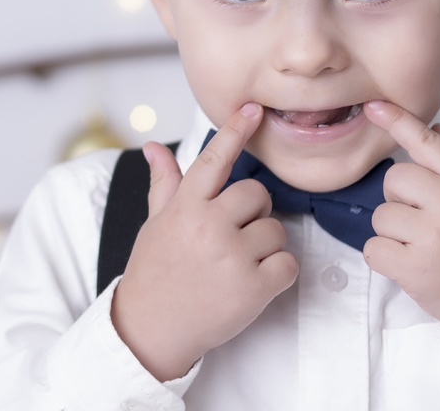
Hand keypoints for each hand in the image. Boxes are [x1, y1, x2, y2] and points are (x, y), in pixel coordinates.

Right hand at [111, 103, 298, 379]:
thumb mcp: (156, 223)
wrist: (150, 329)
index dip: (235, 132)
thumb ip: (165, 184)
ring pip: (276, 230)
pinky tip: (252, 283)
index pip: (215, 160)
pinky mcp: (253, 288)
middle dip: (254, 212)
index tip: (253, 109)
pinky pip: (288, 264)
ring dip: (264, 246)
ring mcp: (232, 257)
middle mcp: (209, 227)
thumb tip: (153, 147)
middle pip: (258, 194)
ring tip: (236, 264)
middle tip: (234, 234)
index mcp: (186, 208)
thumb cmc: (155, 272)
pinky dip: (278, 273)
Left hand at [362, 100, 439, 358]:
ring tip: (424, 247)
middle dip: (399, 199)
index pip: (429, 142)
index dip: (398, 121)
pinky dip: (384, 258)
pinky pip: (373, 248)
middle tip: (424, 221)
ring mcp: (432, 236)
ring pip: (381, 216)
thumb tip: (433, 127)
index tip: (374, 105)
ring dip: (393, 233)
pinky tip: (411, 264)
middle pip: (394, 179)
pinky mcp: (414, 268)